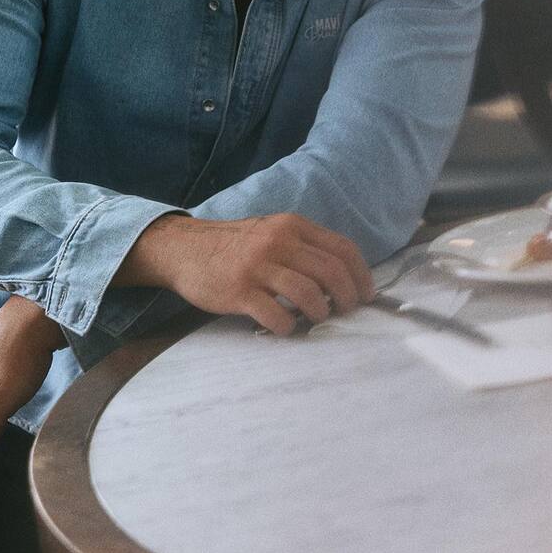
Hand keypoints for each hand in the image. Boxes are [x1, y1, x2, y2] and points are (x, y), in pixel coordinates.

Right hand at [117, 212, 374, 334]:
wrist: (186, 249)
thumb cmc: (236, 245)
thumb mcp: (273, 231)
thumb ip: (304, 246)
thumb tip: (343, 276)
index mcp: (292, 226)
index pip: (342, 248)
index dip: (361, 275)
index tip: (365, 294)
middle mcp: (279, 242)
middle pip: (331, 272)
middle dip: (347, 297)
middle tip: (346, 311)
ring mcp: (258, 267)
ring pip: (308, 293)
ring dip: (320, 312)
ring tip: (316, 318)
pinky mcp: (240, 291)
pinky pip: (277, 315)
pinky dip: (289, 326)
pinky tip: (287, 326)